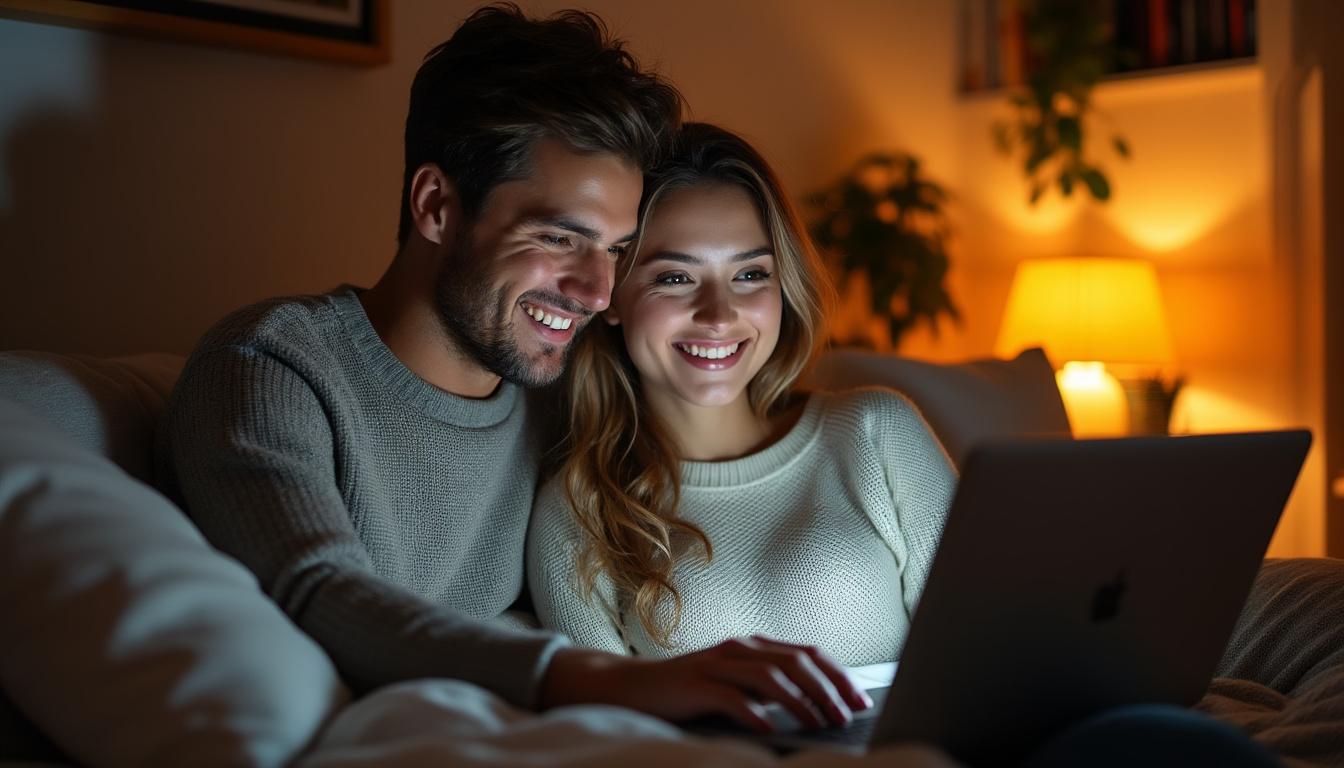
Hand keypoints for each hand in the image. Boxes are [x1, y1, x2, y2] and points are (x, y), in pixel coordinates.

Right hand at [539, 635, 873, 731]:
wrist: (634, 686)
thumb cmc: (691, 691)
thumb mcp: (737, 686)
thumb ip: (770, 689)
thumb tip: (817, 706)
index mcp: (754, 645)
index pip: (808, 653)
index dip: (838, 675)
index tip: (860, 700)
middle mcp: (740, 647)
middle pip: (796, 661)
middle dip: (828, 689)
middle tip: (847, 715)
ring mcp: (717, 663)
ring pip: (770, 676)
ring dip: (800, 701)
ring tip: (819, 723)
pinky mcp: (696, 683)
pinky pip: (731, 696)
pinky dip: (754, 712)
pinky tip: (770, 729)